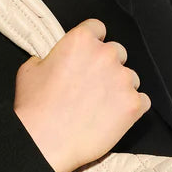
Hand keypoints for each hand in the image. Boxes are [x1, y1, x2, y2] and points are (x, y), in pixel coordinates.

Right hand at [13, 17, 150, 171]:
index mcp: (81, 40)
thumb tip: (51, 61)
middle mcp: (106, 54)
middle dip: (107, 67)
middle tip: (92, 87)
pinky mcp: (133, 104)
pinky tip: (114, 117)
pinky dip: (131, 108)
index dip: (93, 42)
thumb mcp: (29, 71)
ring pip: (131, 78)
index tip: (89, 57)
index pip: (98, 29)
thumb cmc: (34, 109)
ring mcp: (123, 79)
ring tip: (101, 107)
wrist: (45, 142)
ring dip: (119, 88)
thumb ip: (47, 58)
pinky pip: (142, 101)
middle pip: (117, 52)